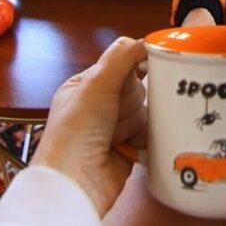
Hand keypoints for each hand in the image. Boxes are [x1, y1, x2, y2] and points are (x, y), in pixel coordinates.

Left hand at [32, 36, 146, 217]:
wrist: (75, 185)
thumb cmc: (76, 132)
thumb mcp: (95, 85)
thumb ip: (121, 57)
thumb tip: (145, 41)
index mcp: (85, 86)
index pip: (121, 64)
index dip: (132, 68)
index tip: (145, 69)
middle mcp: (99, 105)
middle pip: (136, 88)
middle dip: (129, 101)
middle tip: (112, 115)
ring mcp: (113, 128)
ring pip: (144, 111)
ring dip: (134, 122)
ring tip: (115, 137)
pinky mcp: (128, 149)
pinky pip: (149, 133)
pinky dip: (144, 139)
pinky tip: (132, 146)